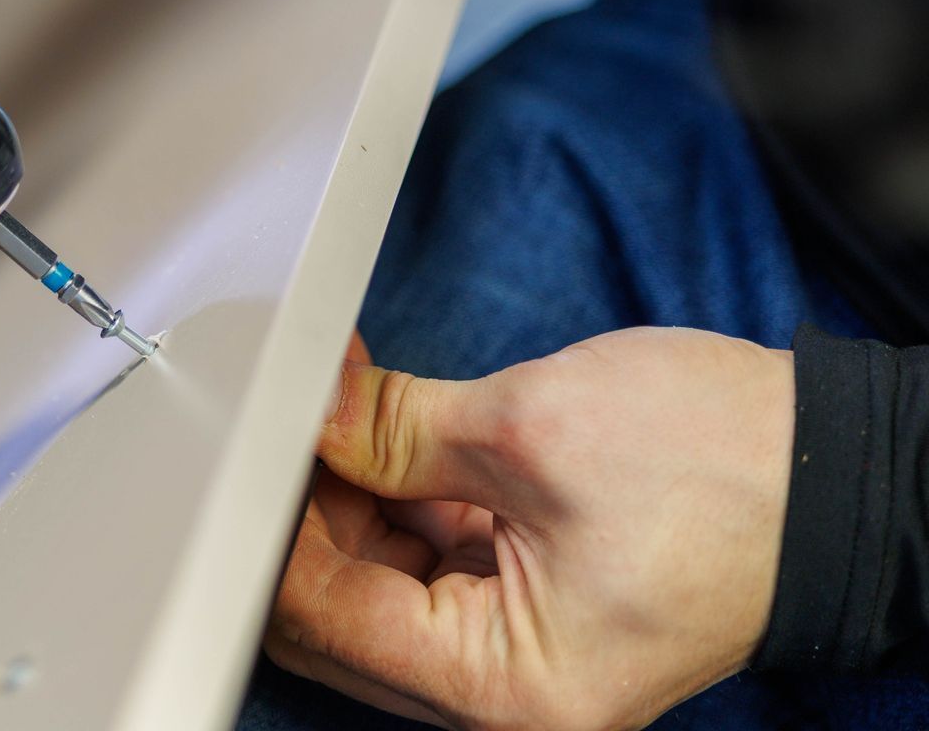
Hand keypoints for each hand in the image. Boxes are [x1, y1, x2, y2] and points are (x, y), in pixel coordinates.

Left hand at [268, 327, 795, 730]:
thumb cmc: (732, 468)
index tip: (258, 443)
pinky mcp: (531, 607)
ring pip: (379, 581)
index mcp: (511, 688)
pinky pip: (430, 562)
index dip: (278, 521)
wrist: (840, 467)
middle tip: (295, 412)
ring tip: (346, 402)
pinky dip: (403, 495)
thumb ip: (395, 428)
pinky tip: (384, 427)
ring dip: (353, 494)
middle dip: (310, 506)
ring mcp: (519, 655)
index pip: (329, 617)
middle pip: (343, 610)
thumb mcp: (529, 428)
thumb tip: (312, 415)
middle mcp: (510, 696)